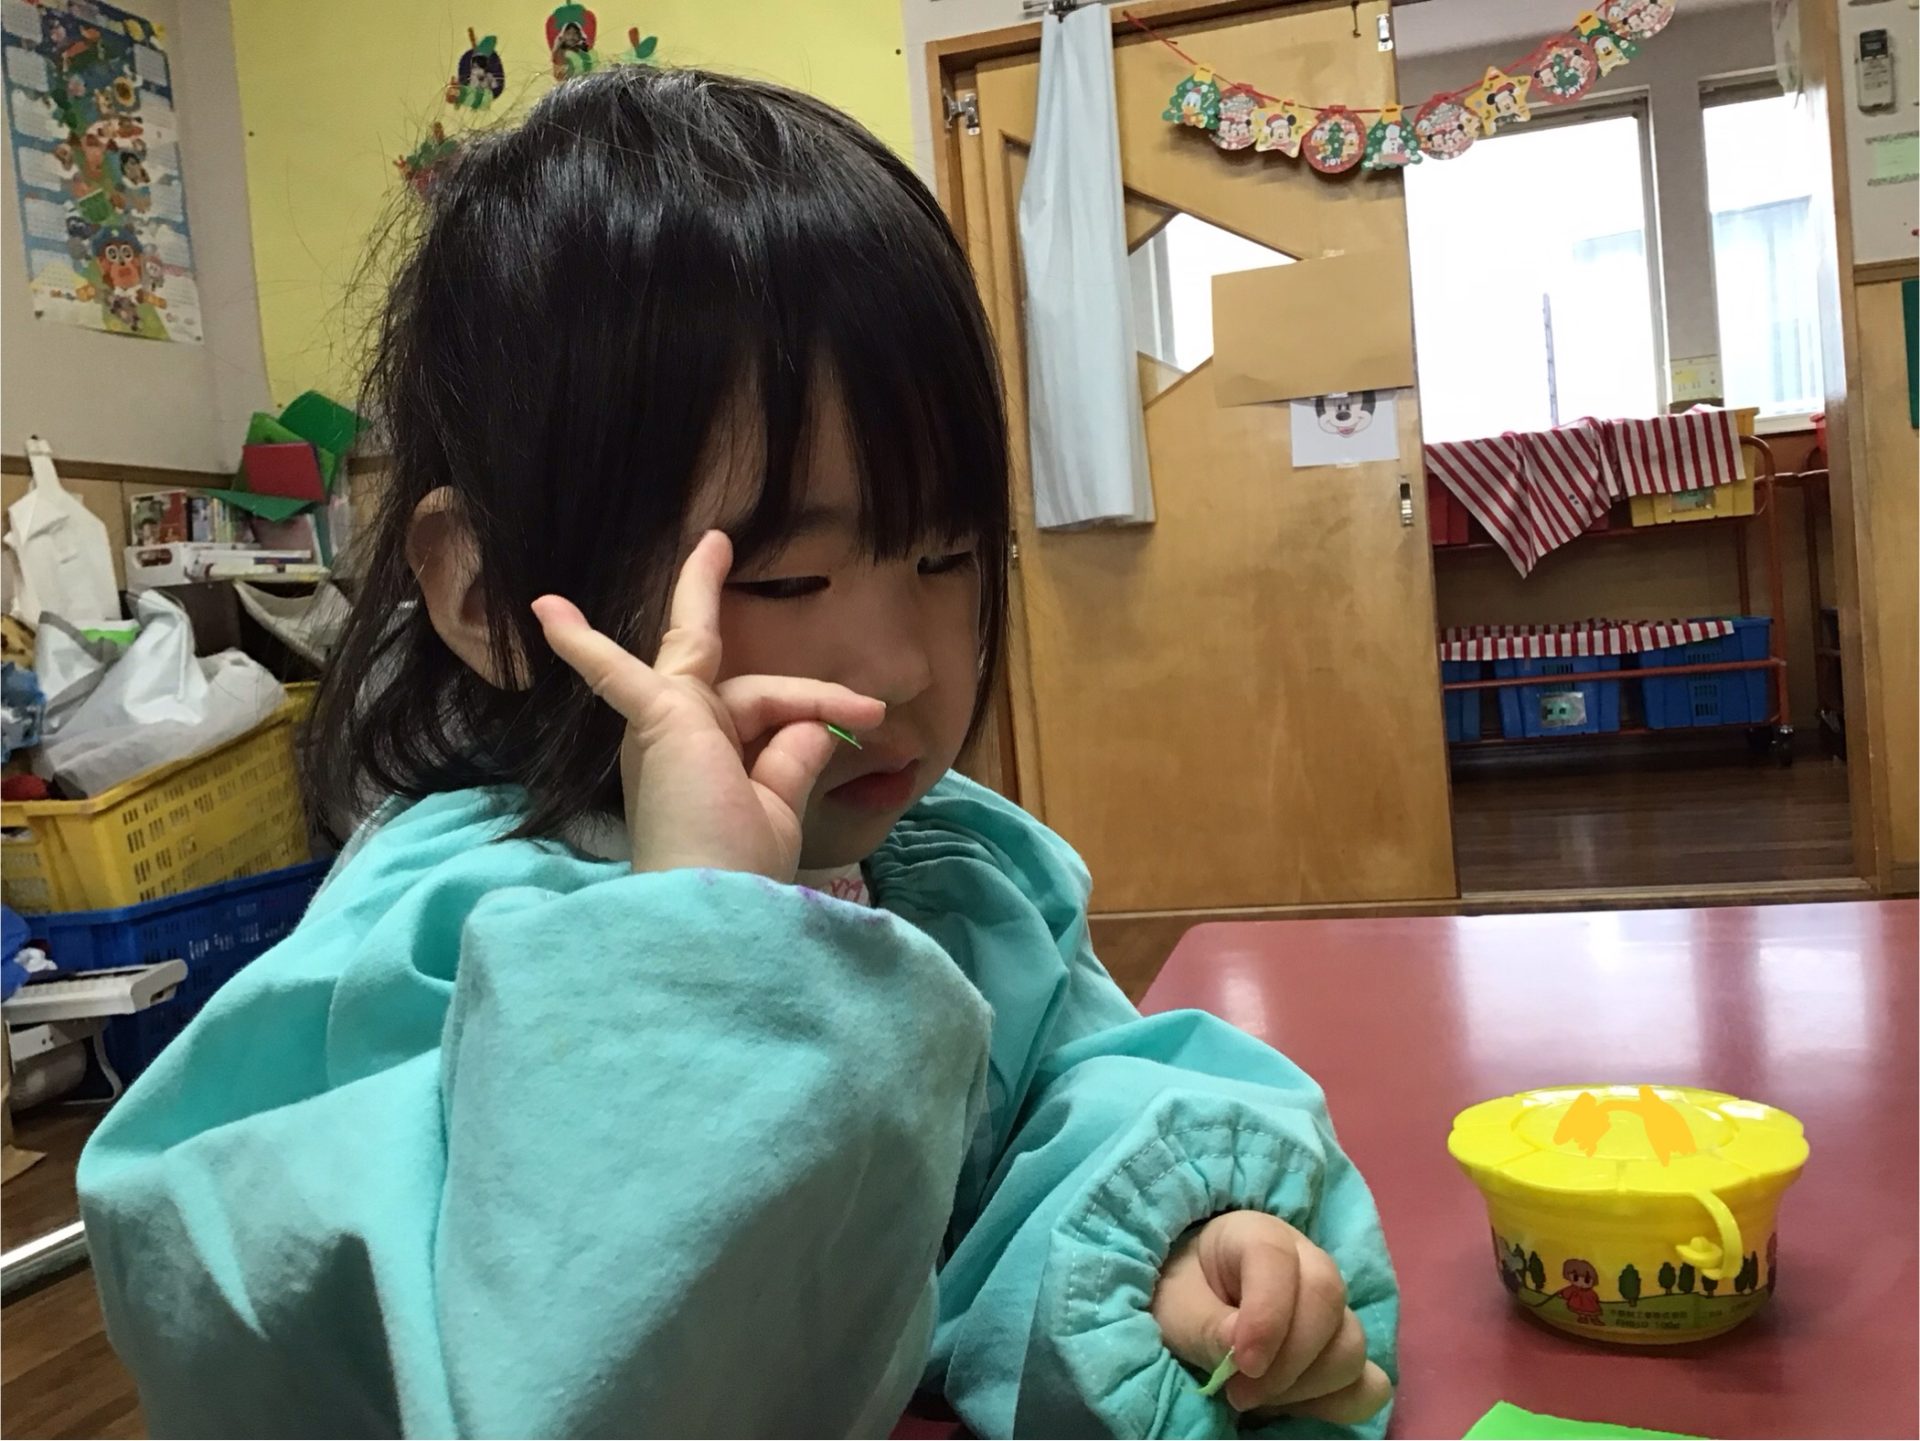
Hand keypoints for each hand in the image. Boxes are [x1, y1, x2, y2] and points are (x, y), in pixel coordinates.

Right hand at [532, 531, 883, 880]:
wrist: (708, 911)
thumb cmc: (739, 875)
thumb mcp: (777, 809)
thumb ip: (793, 760)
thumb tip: (825, 723)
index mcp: (711, 768)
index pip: (772, 715)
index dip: (824, 706)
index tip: (875, 717)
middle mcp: (682, 744)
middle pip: (737, 682)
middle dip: (723, 618)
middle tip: (716, 546)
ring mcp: (665, 730)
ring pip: (714, 665)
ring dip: (711, 605)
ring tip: (712, 544)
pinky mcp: (657, 720)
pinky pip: (616, 671)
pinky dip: (586, 645)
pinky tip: (547, 611)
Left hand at [1151, 1211, 1391, 1423]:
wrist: (1192, 1308)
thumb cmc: (1181, 1296)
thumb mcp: (1176, 1308)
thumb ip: (1207, 1327)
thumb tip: (1245, 1355)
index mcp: (1257, 1235)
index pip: (1278, 1261)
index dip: (1266, 1317)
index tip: (1241, 1365)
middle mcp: (1307, 1261)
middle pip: (1328, 1299)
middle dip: (1288, 1360)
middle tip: (1240, 1393)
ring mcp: (1334, 1307)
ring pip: (1352, 1344)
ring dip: (1307, 1386)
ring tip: (1256, 1397)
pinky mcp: (1343, 1348)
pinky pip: (1370, 1382)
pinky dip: (1339, 1403)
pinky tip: (1294, 1405)